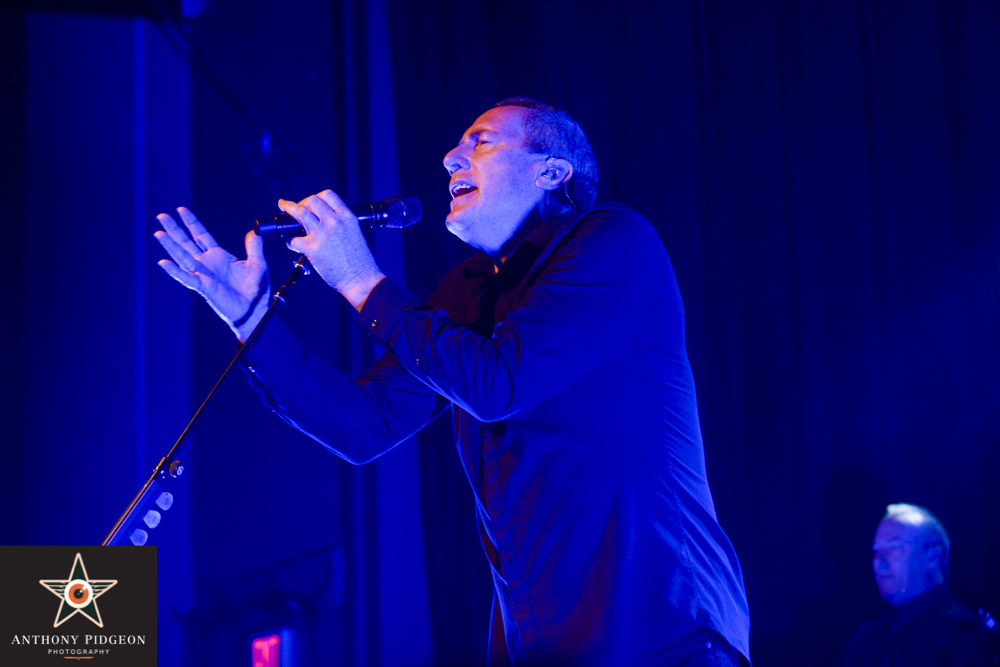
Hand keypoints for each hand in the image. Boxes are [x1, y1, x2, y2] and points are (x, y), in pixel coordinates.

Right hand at [154, 207, 269, 339]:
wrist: (255, 310)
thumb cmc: (255, 290)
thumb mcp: (257, 263)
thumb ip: (254, 247)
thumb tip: (255, 231)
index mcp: (218, 256)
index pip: (201, 235)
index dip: (191, 222)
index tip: (181, 210)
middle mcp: (207, 264)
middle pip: (186, 243)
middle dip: (175, 229)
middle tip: (162, 216)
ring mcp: (203, 275)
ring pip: (182, 257)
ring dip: (170, 245)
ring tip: (158, 233)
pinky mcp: (203, 287)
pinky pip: (186, 278)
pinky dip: (174, 271)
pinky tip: (163, 263)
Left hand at [279, 190, 385, 309]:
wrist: (361, 278)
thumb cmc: (359, 260)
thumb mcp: (354, 232)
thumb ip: (340, 223)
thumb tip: (323, 220)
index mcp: (347, 217)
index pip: (327, 195)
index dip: (316, 197)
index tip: (310, 203)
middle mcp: (334, 221)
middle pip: (311, 201)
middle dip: (301, 203)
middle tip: (296, 209)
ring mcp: (322, 234)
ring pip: (299, 213)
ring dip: (288, 210)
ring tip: (283, 209)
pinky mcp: (312, 249)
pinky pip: (294, 239)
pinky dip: (290, 241)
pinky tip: (292, 244)